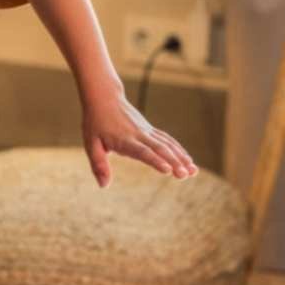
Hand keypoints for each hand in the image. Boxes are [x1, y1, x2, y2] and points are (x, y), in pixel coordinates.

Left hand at [82, 89, 197, 188]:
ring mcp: (146, 131)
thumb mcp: (91, 144)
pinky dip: (179, 149)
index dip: (155, 160)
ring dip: (181, 157)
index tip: (167, 170)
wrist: (104, 98)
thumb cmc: (95, 122)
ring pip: (167, 144)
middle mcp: (139, 135)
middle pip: (160, 149)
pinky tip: (188, 160)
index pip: (142, 151)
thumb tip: (104, 186)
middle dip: (174, 162)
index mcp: (124, 140)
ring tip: (193, 171)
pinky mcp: (150, 129)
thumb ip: (98, 165)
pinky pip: (167, 140)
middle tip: (186, 175)